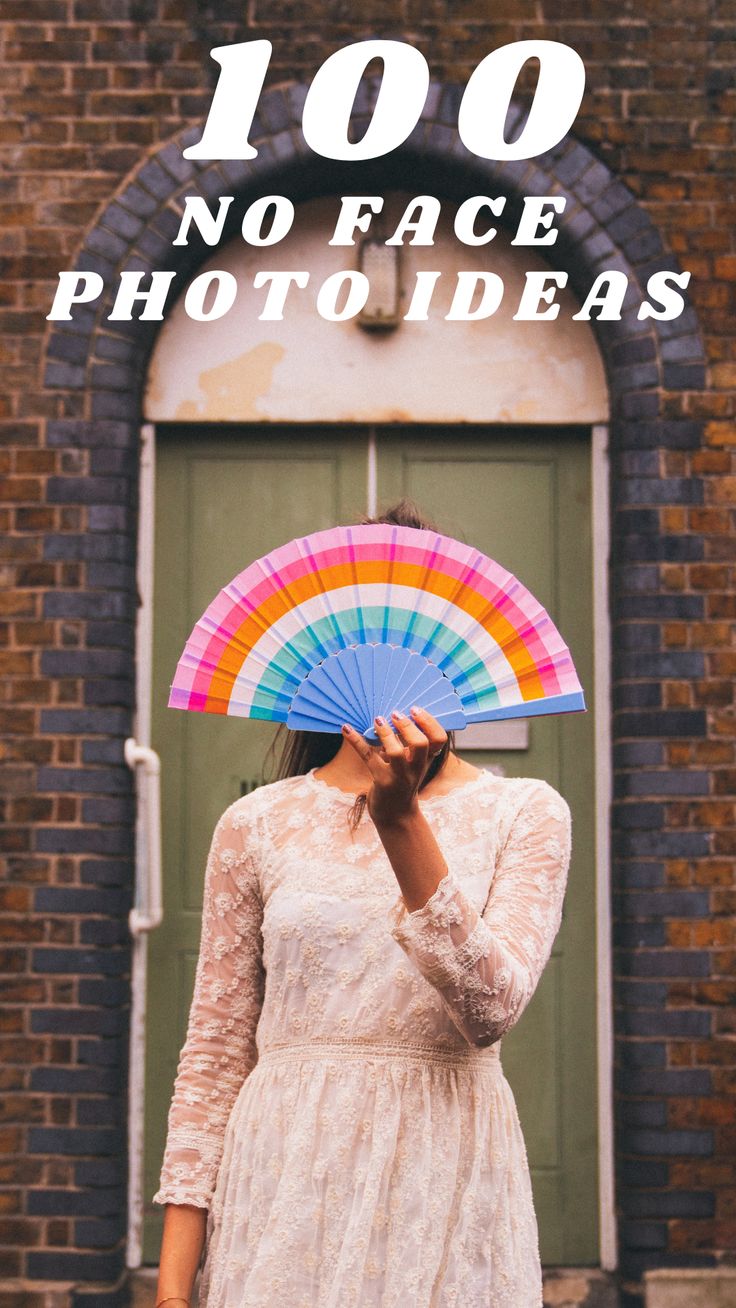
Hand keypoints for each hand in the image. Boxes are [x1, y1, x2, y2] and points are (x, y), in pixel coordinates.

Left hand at [341, 706, 447, 827]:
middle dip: (407, 726)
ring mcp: (399, 776)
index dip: (429, 722)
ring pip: (395, 752)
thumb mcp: (411, 764)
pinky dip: (356, 741)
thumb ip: (407, 744)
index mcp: (426, 759)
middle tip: (395, 714)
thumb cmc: (402, 782)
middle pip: (421, 744)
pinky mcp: (382, 781)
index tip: (415, 709)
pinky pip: (368, 757)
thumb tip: (391, 714)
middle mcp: (415, 768)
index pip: (439, 739)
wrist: (396, 815)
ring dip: (385, 734)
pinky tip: (346, 729)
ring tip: (377, 720)